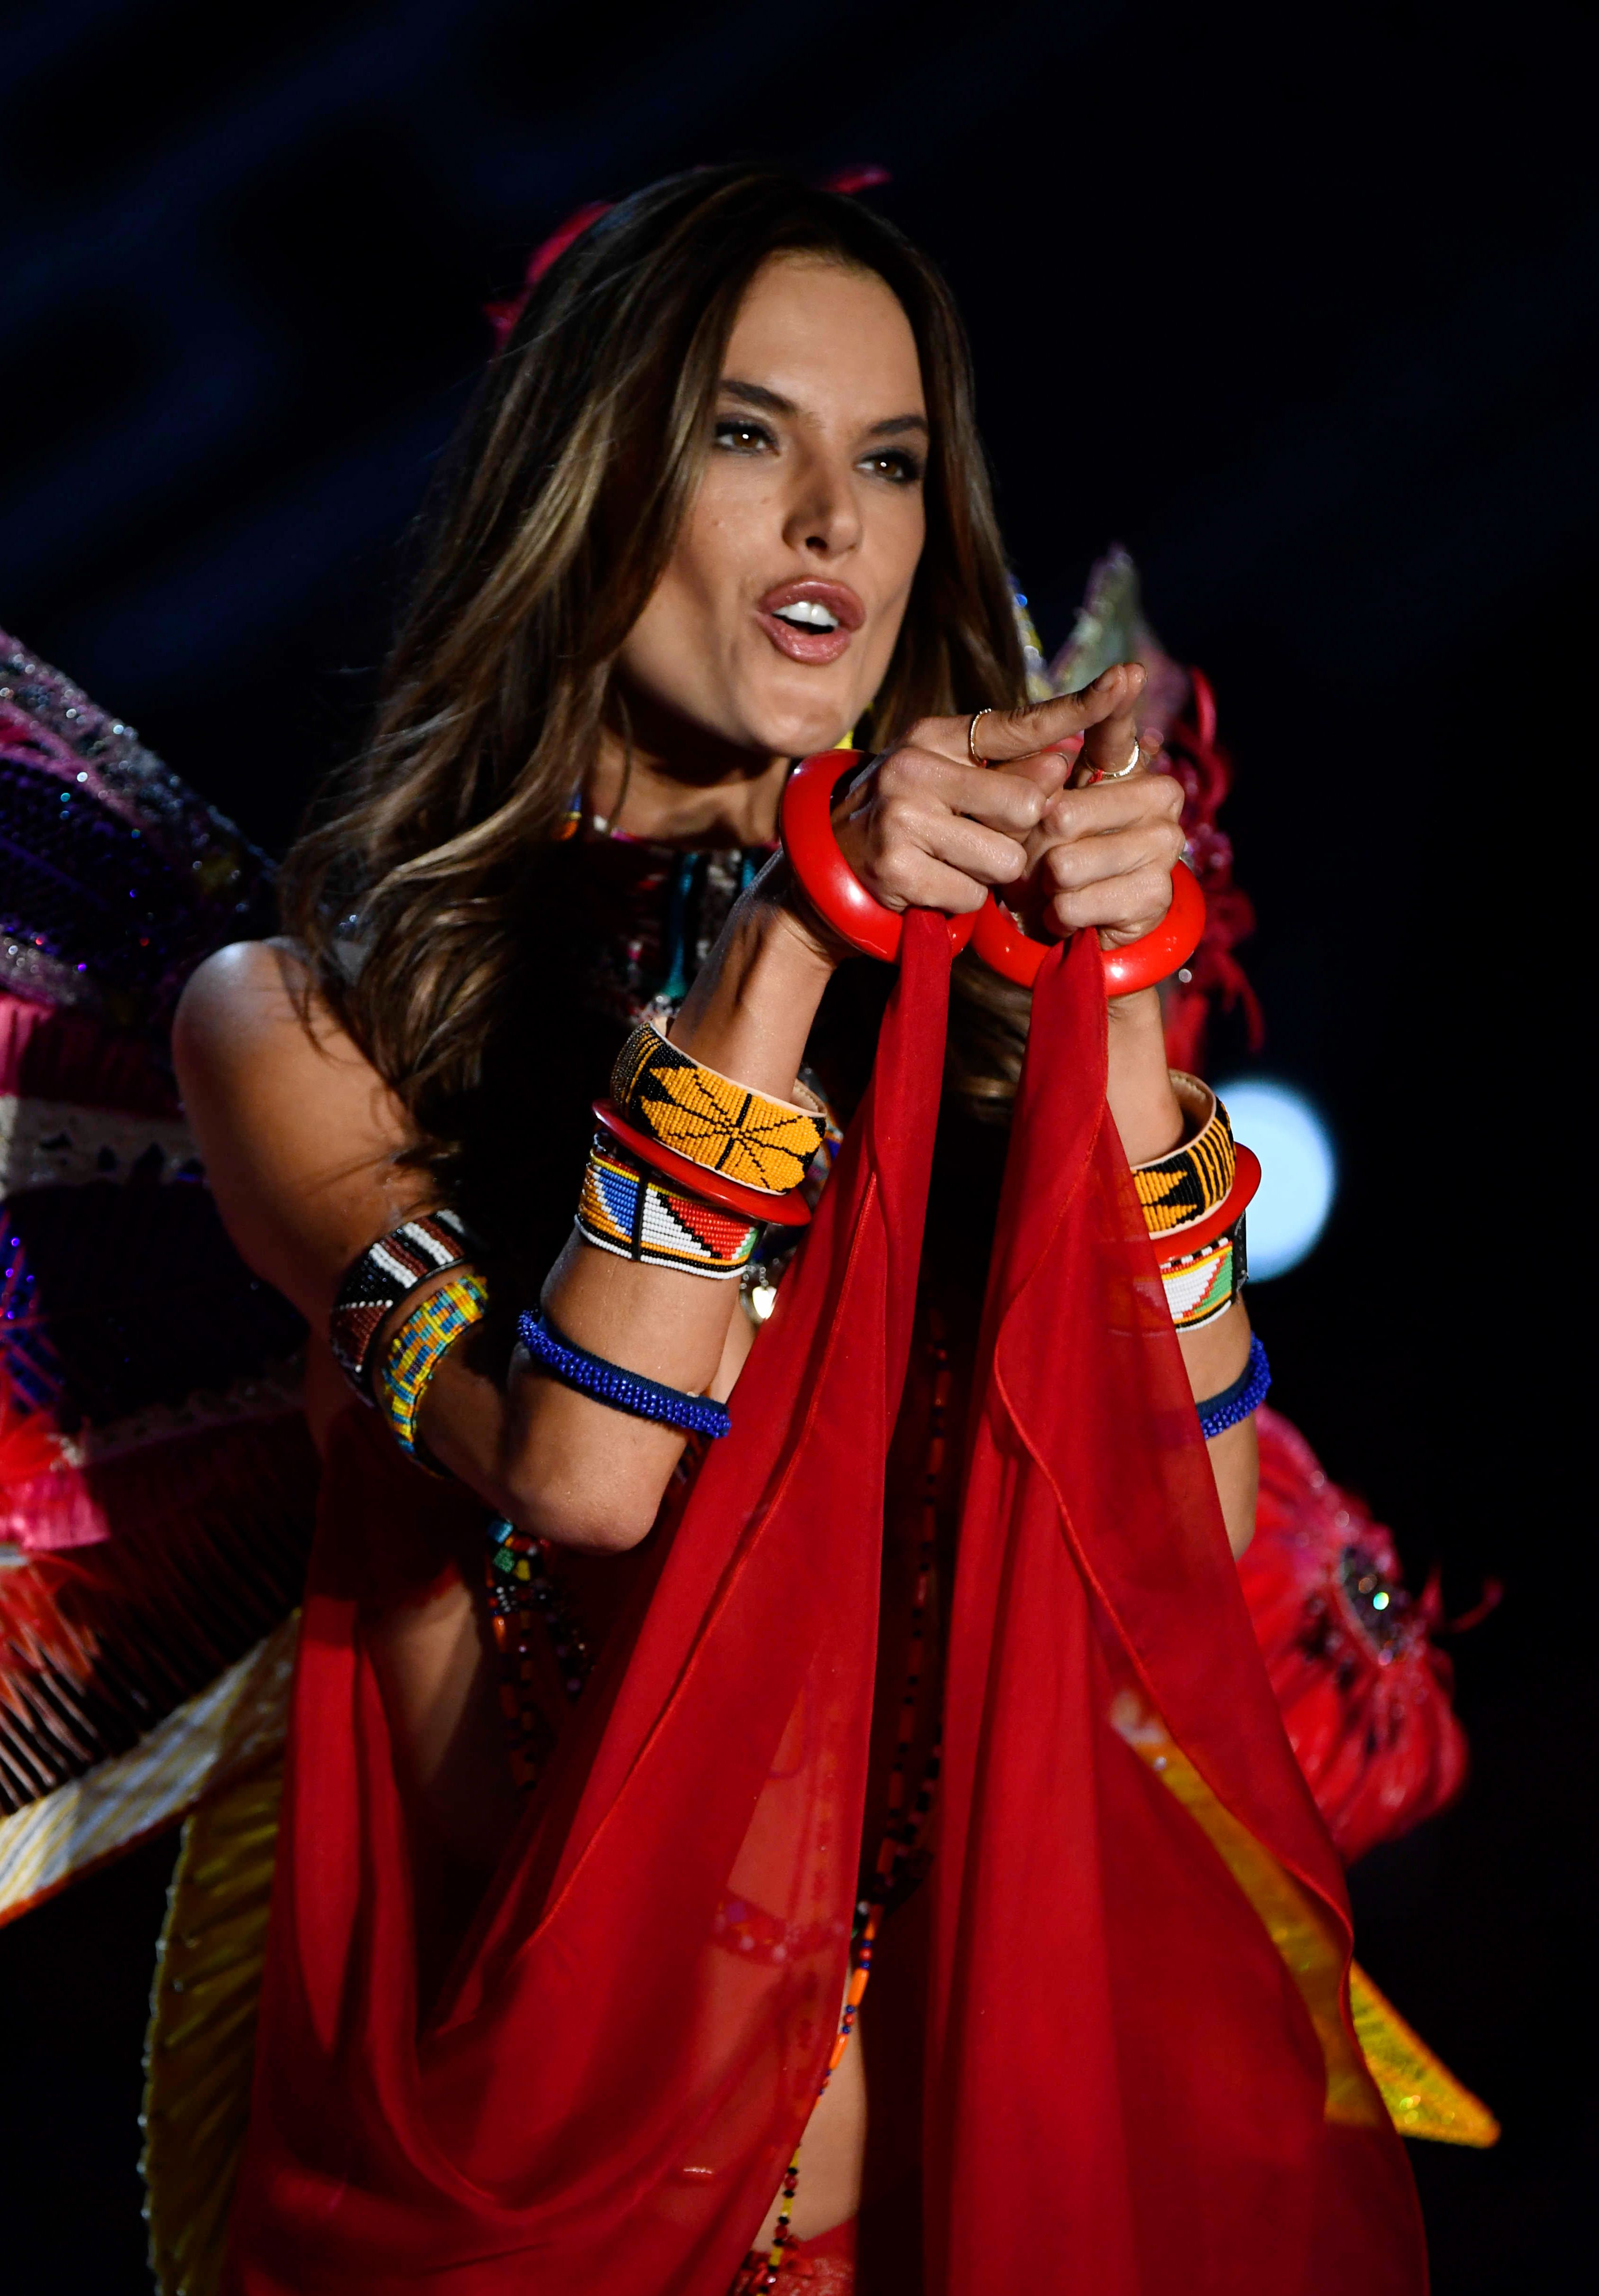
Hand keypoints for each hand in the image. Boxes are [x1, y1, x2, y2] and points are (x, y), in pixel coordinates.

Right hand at [820, 666, 1144, 923]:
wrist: (830, 866)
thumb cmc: (912, 817)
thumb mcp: (955, 781)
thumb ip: (1011, 769)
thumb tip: (1063, 764)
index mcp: (936, 735)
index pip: (1020, 723)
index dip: (1080, 706)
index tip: (1128, 679)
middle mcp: (915, 766)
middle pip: (1026, 806)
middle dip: (1018, 835)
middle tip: (980, 837)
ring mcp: (902, 817)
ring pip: (1005, 859)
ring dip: (991, 874)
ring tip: (953, 862)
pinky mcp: (897, 868)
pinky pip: (972, 895)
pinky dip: (963, 899)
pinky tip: (933, 884)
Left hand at [1019, 663, 1185, 950]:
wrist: (1073, 921)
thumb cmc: (1046, 855)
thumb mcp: (1028, 815)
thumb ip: (1031, 787)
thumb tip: (1055, 781)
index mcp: (1125, 768)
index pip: (1116, 732)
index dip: (1114, 704)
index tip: (1126, 673)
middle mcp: (1157, 796)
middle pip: (1067, 814)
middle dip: (1032, 844)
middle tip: (1038, 857)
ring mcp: (1164, 844)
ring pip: (1068, 863)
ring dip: (1042, 883)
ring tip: (1052, 886)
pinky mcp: (1156, 893)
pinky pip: (1077, 903)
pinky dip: (1058, 915)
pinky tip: (1066, 912)